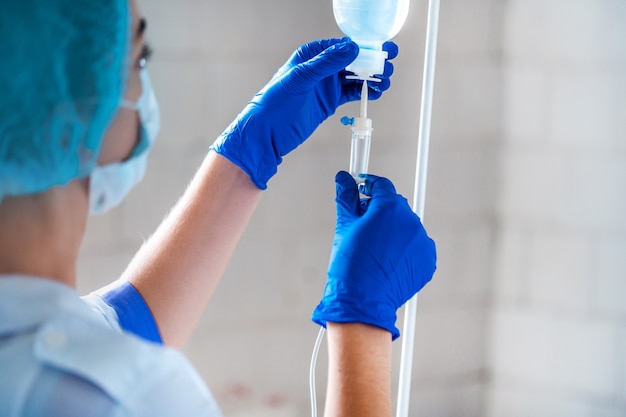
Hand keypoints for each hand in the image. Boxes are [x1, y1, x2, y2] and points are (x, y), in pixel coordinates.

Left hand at [210, 38, 397, 188]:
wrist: (266, 134)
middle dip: (372, 61)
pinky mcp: (329, 103)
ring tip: (386, 80)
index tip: (381, 48)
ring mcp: (325, 86)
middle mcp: (320, 69)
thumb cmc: (274, 103)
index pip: (341, 46)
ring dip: (371, 78)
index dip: (363, 46)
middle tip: (388, 63)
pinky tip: (377, 92)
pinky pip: (351, 94)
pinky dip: (365, 92)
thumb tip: (351, 48)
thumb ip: (326, 63)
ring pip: (354, 77)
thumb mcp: (300, 79)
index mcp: (310, 55)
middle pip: (352, 60)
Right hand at [312, 171, 436, 339]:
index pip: (381, 186)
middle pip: (394, 205)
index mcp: (389, 208)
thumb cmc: (352, 267)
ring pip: (405, 226)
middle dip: (379, 210)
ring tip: (374, 249)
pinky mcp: (427, 259)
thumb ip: (347, 198)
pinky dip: (404, 249)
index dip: (369, 186)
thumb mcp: (345, 227)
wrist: (364, 300)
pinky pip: (415, 246)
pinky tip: (387, 260)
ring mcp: (421, 241)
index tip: (362, 190)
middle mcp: (410, 221)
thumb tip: (344, 180)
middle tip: (362, 225)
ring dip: (393, 230)